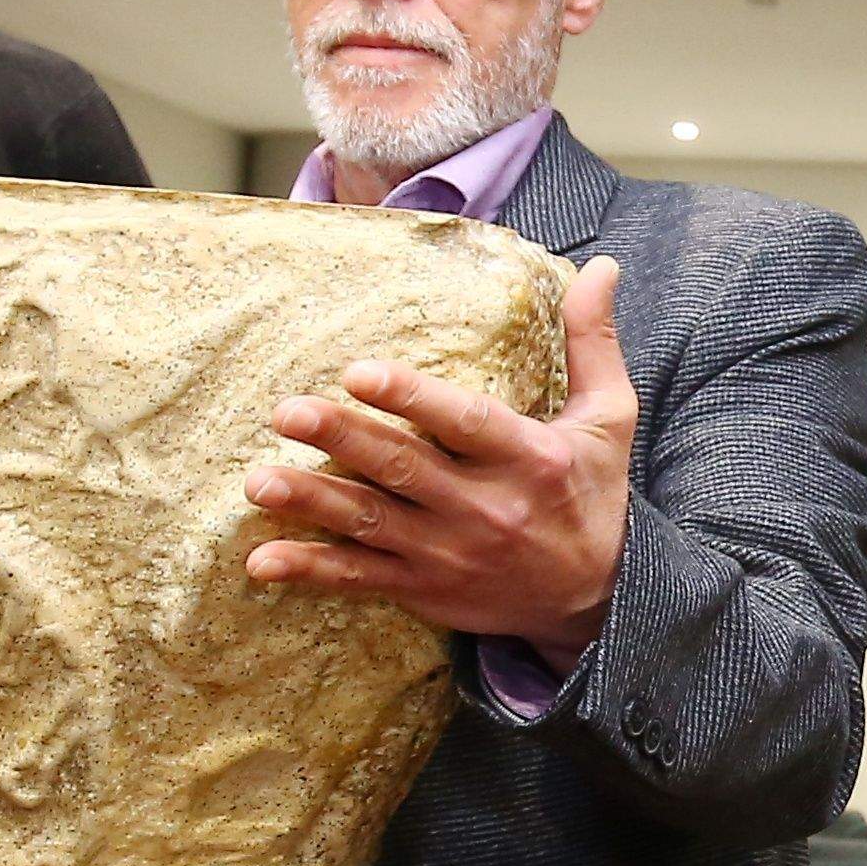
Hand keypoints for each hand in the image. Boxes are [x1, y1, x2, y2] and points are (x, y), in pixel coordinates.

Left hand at [244, 256, 638, 652]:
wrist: (597, 599)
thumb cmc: (593, 493)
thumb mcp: (609, 418)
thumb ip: (592, 342)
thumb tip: (602, 266)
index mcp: (529, 458)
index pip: (465, 423)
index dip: (412, 398)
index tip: (358, 373)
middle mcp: (487, 507)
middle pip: (404, 469)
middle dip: (343, 439)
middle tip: (288, 412)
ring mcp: (450, 553)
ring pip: (371, 523)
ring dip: (312, 501)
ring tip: (257, 481)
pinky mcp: (426, 589)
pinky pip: (360, 579)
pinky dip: (312, 571)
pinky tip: (263, 560)